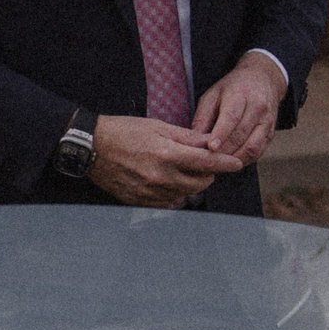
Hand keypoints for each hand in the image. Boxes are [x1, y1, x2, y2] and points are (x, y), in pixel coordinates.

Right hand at [84, 115, 244, 207]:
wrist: (91, 147)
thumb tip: (210, 142)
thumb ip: (187, 137)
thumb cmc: (123, 131)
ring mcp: (150, 192)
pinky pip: (167, 203)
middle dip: (208, 174)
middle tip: (204, 164)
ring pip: (185, 195)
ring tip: (183, 171)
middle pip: (200, 183)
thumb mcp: (157, 126)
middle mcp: (161, 177)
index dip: (225, 163)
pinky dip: (174, 193)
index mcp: (167, 154)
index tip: (236, 164)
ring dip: (190, 184)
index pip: (207, 163)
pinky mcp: (139, 201)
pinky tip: (167, 182)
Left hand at [189, 53, 286, 168]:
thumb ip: (203, 117)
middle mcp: (257, 108)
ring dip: (234, 159)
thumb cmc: (233, 88)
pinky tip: (231, 162)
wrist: (262, 80)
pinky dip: (244, 160)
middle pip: (241, 135)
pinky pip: (259, 152)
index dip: (221, 134)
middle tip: (208, 161)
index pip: (231, 117)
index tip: (211, 148)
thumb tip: (194, 140)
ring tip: (218, 165)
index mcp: (240, 95)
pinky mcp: (271, 133)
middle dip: (224, 151)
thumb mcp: (212, 95)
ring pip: (252, 147)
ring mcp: (267, 121)